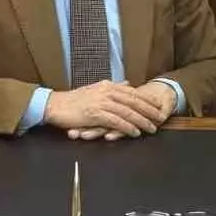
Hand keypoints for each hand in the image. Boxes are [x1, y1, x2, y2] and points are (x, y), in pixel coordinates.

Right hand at [44, 80, 164, 140]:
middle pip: (133, 101)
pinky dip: (127, 127)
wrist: (54, 105)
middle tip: (161, 118)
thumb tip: (127, 83)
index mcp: (107, 85)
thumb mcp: (95, 89)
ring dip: (141, 121)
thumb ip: (112, 87)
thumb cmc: (73, 101)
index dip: (146, 99)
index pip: (131, 92)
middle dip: (149, 110)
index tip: (158, 106)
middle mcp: (106, 91)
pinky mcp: (95, 114)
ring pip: (127, 111)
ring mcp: (101, 102)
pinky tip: (135, 132)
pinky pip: (116, 121)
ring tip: (152, 128)